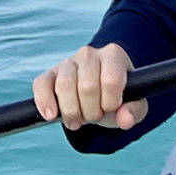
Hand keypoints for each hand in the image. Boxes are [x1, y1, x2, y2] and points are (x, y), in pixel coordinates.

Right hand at [32, 43, 147, 131]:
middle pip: (87, 86)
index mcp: (113, 55)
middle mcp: (90, 54)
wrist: (101, 92)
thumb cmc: (118, 96)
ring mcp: (68, 62)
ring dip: (71, 111)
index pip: (111, 80)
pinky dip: (45, 101)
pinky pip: (41, 84)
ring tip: (78, 120)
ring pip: (64, 85)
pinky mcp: (49, 74)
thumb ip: (133, 111)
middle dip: (91, 111)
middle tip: (94, 117)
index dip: (110, 102)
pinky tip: (51, 115)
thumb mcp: (133, 104)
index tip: (111, 109)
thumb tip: (125, 120)